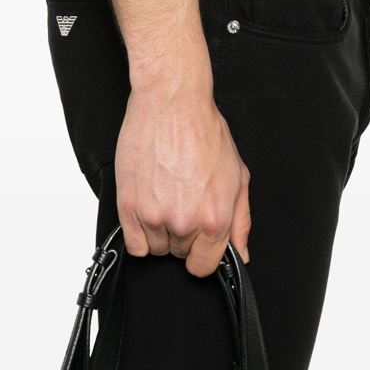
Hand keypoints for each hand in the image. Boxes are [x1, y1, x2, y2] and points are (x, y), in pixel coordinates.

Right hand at [115, 43, 250, 276]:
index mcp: (215, 219)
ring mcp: (155, 216)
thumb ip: (241, 221)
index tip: (198, 243)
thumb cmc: (205, 132)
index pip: (204, 266)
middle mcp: (185, 222)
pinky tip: (148, 209)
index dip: (202, 255)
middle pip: (179, 254)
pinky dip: (139, 233)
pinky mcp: (129, 206)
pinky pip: (133, 245)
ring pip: (156, 249)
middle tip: (182, 203)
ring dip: (159, 231)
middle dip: (182, 235)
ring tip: (164, 199)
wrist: (172, 103)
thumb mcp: (238, 177)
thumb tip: (240, 253)